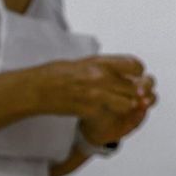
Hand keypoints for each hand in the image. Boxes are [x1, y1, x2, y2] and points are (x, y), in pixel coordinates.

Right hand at [33, 55, 154, 128]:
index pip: (134, 65)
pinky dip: (110, 114)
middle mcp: (100, 76)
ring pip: (128, 103)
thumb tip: (120, 69)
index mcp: (99, 62)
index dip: (138, 72)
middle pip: (134, 87)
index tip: (136, 76)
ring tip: (120, 104)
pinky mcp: (90, 109)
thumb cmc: (56, 74)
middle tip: (134, 95)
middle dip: (135, 92)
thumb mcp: (83, 63)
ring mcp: (96, 94)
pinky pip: (111, 114)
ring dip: (127, 105)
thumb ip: (103, 66)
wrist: (37, 89)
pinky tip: (104, 111)